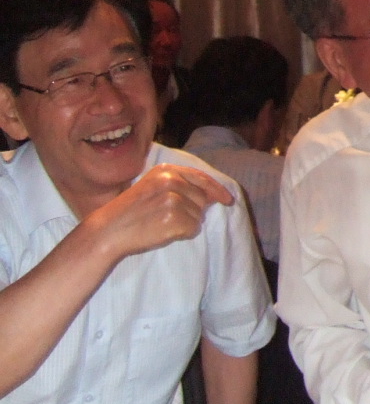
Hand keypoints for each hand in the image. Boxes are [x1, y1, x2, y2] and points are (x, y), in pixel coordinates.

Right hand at [86, 165, 232, 259]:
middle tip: (165, 217)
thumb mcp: (151, 187)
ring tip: (160, 223)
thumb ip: (179, 185)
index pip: (202, 177)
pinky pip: (193, 229)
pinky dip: (182, 233)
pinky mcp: (176, 218)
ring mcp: (174, 199)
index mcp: (166, 170)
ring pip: (199, 215)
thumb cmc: (129, 212)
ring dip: (186, 223)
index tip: (228, 199)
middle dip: (193, 210)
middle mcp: (172, 181)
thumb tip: (213, 195)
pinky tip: (162, 231)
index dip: (217, 189)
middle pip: (203, 199)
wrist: (108, 230)